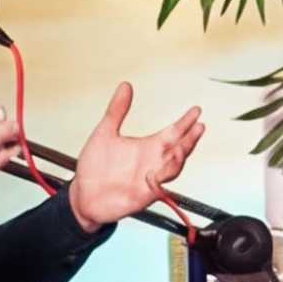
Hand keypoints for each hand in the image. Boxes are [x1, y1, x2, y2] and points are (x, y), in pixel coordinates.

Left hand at [64, 81, 204, 228]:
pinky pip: (159, 186)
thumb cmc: (95, 167)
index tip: (196, 110)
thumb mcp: (105, 132)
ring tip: (184, 145)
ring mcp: (151, 179)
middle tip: (198, 126)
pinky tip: (161, 168)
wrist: (84, 195)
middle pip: (180, 149)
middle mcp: (153, 162)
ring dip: (180, 158)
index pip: (173, 133)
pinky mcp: (144, 194)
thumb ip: (116, 110)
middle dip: (190, 139)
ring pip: (173, 168)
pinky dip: (161, 177)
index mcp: (148, 147)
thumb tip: (125, 86)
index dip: (185, 122)